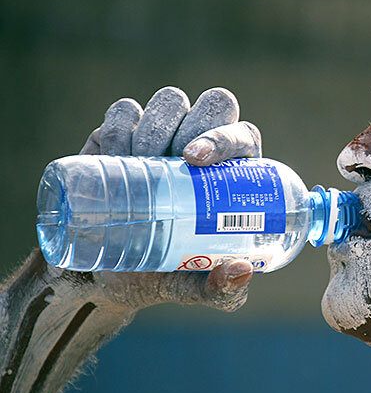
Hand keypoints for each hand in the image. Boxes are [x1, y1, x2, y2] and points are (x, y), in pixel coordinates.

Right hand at [75, 86, 262, 311]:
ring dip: (157, 127)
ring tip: (143, 164)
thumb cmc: (164, 276)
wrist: (105, 278)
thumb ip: (223, 291)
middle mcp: (202, 145)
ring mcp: (163, 135)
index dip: (224, 136)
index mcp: (233, 172)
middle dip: (195, 125)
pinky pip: (125, 110)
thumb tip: (242, 270)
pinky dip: (121, 125)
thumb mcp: (196, 289)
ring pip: (170, 101)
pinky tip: (117, 153)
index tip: (196, 161)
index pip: (242, 135)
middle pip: (213, 104)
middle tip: (174, 161)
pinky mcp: (120, 136)